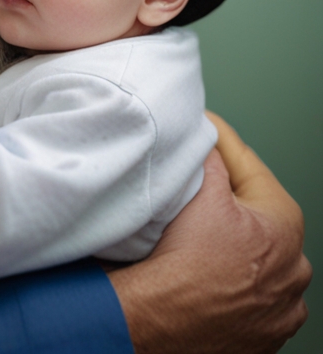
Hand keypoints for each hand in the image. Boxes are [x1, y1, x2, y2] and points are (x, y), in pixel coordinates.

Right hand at [108, 114, 310, 353]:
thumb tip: (211, 139)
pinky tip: (204, 268)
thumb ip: (214, 159)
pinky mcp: (262, 332)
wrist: (165, 319)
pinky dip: (228, 276)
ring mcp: (281, 305)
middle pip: (253, 212)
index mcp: (286, 225)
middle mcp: (294, 267)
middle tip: (194, 179)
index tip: (204, 127)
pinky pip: (245, 290)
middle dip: (227, 194)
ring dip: (229, 238)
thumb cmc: (188, 262)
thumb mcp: (202, 192)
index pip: (250, 167)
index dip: (220, 141)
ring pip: (251, 253)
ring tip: (196, 230)